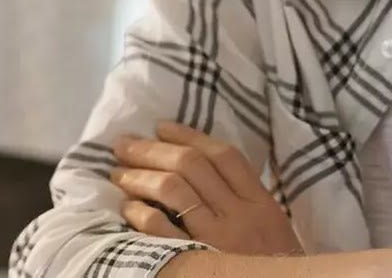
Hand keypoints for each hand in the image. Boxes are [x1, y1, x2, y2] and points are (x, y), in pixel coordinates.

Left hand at [111, 121, 300, 255]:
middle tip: (124, 145)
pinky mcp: (196, 260)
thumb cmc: (273, 264)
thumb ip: (243, 197)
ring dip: (139, 176)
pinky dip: (140, 213)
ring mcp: (216, 238)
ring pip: (172, 189)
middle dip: (152, 150)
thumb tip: (201, 165)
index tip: (160, 127)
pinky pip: (160, 229)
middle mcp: (239, 215)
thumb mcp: (271, 226)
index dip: (188, 135)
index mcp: (261, 203)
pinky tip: (127, 208)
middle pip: (191, 165)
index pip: (223, 156)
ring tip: (119, 174)